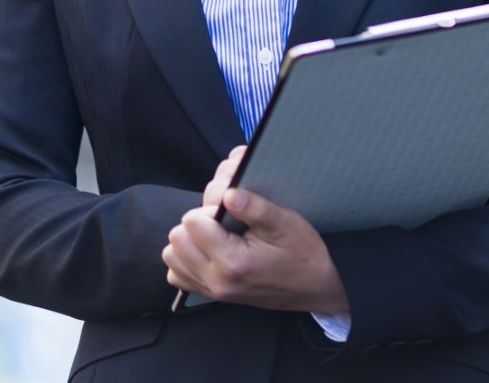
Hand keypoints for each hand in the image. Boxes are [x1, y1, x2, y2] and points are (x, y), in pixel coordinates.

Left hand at [163, 150, 349, 314]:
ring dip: (188, 240)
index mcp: (233, 261)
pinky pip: (178, 274)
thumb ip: (254, 207)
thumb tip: (228, 193)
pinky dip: (187, 259)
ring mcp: (212, 291)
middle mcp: (216, 280)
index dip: (209, 208)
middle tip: (222, 221)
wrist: (316, 287)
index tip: (229, 210)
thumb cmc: (303, 252)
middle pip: (177, 239)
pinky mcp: (212, 295)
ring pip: (172, 257)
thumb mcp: (286, 223)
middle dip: (196, 222)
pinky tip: (209, 250)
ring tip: (214, 234)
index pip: (192, 223)